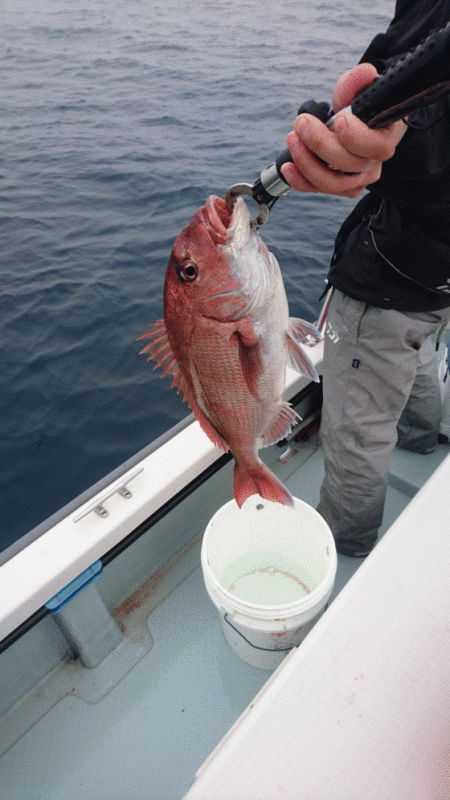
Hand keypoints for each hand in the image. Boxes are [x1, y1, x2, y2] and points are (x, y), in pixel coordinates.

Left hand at [280, 63, 406, 197]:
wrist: (352, 127)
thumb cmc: (357, 110)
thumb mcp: (357, 90)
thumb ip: (358, 81)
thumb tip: (364, 73)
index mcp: (384, 139)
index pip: (376, 147)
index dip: (356, 137)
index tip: (338, 119)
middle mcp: (373, 164)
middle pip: (349, 165)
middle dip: (321, 144)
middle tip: (302, 123)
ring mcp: (356, 180)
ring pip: (333, 183)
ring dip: (308, 163)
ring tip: (293, 140)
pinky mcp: (338, 188)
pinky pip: (318, 190)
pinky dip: (300, 180)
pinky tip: (288, 167)